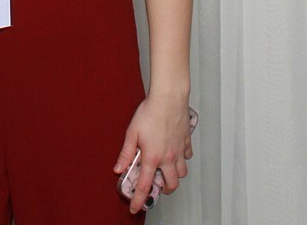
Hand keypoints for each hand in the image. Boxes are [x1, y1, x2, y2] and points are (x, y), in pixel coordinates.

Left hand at [113, 96, 191, 213]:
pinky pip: (187, 156)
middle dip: (164, 190)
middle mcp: (168, 158)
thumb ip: (126, 153)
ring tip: (165, 170)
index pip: (145, 185)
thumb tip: (118, 168)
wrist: (168, 98)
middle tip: (156, 186)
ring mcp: (179, 151)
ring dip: (174, 175)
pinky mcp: (186, 142)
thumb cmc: (149, 112)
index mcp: (153, 157)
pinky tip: (175, 153)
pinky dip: (183, 158)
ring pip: (182, 173)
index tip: (135, 208)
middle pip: (171, 185)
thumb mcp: (132, 133)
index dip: (138, 199)